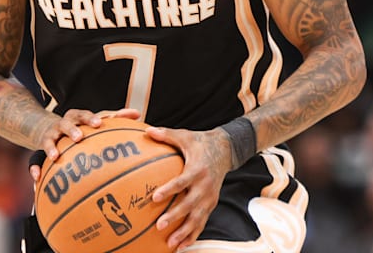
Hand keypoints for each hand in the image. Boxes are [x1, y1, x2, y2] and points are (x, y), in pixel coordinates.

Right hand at [29, 108, 141, 181]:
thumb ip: (114, 118)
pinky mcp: (42, 147)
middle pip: (67, 124)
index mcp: (77, 117)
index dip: (91, 118)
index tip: (99, 124)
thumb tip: (138, 114)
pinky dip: (35, 167)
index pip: (85, 115)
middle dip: (72, 130)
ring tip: (55, 156)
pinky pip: (36, 158)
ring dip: (52, 147)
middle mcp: (63, 124)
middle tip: (79, 137)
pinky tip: (38, 176)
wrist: (47, 128)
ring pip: (50, 139)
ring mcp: (51, 135)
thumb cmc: (79, 127)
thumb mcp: (93, 121)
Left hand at [146, 126, 233, 250]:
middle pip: (190, 204)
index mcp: (197, 169)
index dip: (169, 190)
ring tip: (171, 243)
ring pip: (197, 218)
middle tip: (159, 225)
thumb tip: (147, 130)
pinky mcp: (211, 204)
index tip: (155, 197)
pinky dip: (193, 236)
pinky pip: (202, 223)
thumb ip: (166, 134)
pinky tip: (181, 247)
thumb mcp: (185, 136)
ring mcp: (210, 197)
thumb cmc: (200, 143)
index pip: (182, 182)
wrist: (225, 150)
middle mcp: (205, 186)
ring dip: (184, 232)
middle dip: (175, 216)